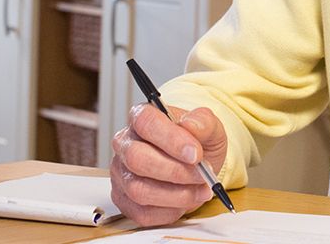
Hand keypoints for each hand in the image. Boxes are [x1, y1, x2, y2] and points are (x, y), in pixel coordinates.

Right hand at [110, 104, 227, 227]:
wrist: (196, 166)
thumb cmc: (197, 144)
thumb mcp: (209, 128)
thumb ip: (203, 122)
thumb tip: (191, 125)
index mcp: (141, 116)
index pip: (146, 123)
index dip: (171, 139)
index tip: (195, 154)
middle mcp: (125, 143)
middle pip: (137, 159)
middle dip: (175, 172)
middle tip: (201, 175)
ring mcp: (121, 173)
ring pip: (139, 190)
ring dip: (176, 195)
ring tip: (200, 190)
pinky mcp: (124, 199)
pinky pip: (142, 212)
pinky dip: (170, 211)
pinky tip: (185, 201)